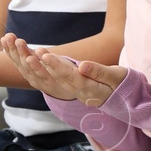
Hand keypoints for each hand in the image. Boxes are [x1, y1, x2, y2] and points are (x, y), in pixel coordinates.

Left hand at [2, 35, 125, 106]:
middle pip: (56, 80)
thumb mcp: (115, 77)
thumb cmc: (122, 85)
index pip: (70, 78)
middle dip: (42, 66)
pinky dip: (41, 69)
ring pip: (51, 80)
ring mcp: (73, 92)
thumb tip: (82, 66)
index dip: (56, 67)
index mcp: (89, 90)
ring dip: (38, 67)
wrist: (124, 99)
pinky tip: (31, 58)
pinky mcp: (71, 87)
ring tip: (26, 52)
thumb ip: (99, 72)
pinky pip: (52, 79)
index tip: (46, 55)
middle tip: (30, 52)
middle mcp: (77, 93)